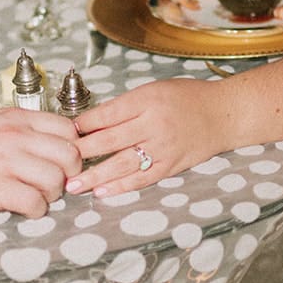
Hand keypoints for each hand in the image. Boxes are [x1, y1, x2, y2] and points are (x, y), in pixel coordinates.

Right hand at [0, 109, 81, 216]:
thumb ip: (18, 129)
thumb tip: (46, 144)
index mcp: (14, 119)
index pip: (68, 129)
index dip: (73, 148)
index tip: (64, 161)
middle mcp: (14, 137)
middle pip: (70, 156)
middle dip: (68, 174)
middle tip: (54, 183)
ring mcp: (5, 162)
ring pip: (56, 181)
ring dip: (52, 195)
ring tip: (36, 197)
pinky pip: (34, 203)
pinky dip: (35, 211)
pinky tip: (24, 209)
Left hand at [67, 78, 217, 196]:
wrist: (224, 113)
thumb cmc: (187, 98)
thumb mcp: (153, 90)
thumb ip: (125, 107)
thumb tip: (90, 123)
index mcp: (147, 100)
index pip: (106, 114)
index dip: (82, 125)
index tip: (64, 133)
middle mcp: (154, 124)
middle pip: (110, 140)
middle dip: (81, 153)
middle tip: (59, 162)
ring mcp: (163, 147)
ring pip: (122, 164)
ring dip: (95, 176)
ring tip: (74, 185)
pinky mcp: (171, 165)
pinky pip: (142, 178)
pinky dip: (120, 186)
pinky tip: (102, 191)